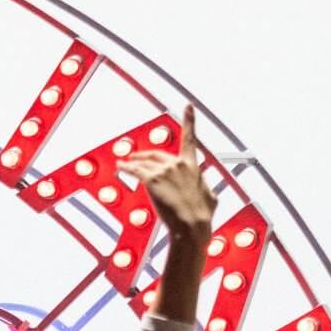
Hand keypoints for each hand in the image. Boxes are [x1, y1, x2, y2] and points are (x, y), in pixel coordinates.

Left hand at [123, 103, 213, 254]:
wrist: (192, 224)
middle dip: (144, 155)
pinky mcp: (151, 180)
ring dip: (132, 163)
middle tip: (136, 156)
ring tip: (124, 164)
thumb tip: (211, 195)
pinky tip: (119, 168)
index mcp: (192, 166)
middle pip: (156, 155)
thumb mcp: (211, 199)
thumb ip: (208, 191)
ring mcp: (164, 171)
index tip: (188, 106)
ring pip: (143, 163)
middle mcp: (178, 164)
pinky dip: (125, 168)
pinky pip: (134, 171)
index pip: (190, 138)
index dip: (190, 120)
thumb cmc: (202, 216)